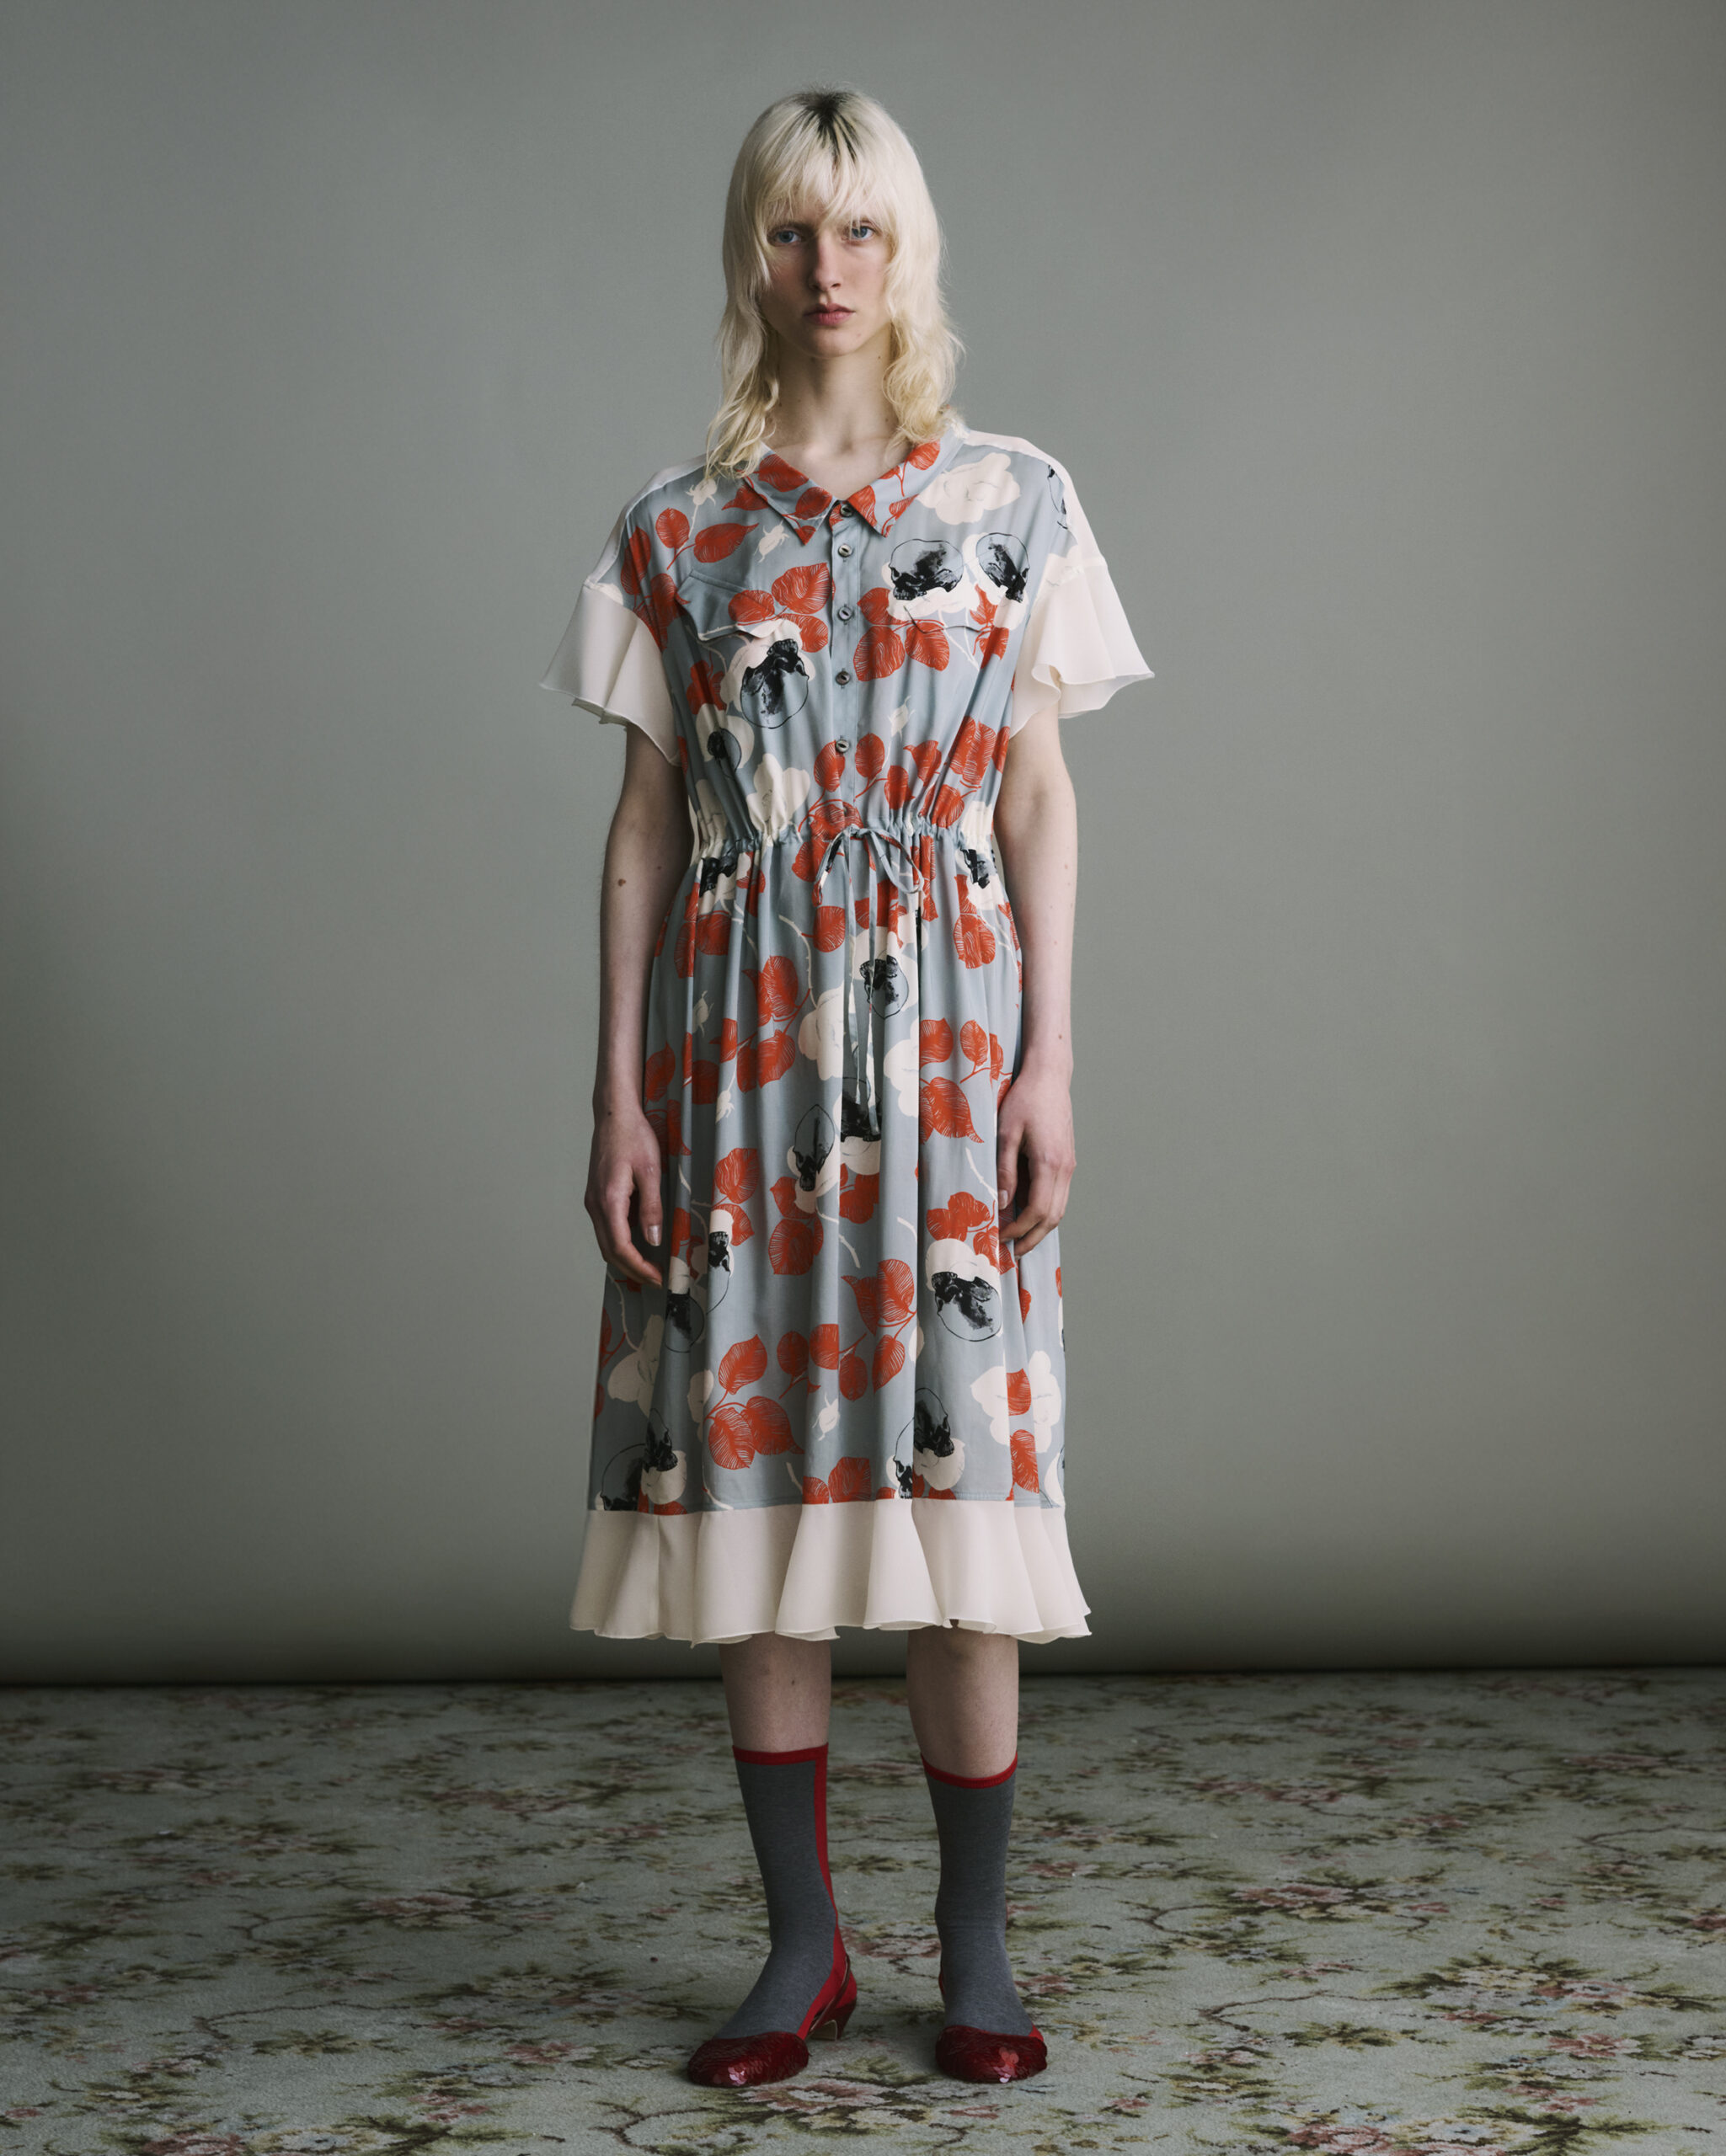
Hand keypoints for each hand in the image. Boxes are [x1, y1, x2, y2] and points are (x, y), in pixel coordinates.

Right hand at [586, 1103, 664, 1287]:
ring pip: (605, 1242)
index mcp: (609, 1201)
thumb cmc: (633, 1137)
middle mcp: (595, 1205)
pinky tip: (638, 1242)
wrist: (614, 1115)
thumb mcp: (651, 1171)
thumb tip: (652, 1239)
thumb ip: (651, 1207)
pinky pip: (606, 1228)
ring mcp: (592, 1201)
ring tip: (649, 1265)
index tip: (657, 1276)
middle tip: (655, 1278)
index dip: (639, 1267)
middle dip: (632, 1269)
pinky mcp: (595, 1196)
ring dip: (625, 1258)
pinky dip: (620, 1242)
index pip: (620, 1248)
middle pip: (609, 1251)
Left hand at [996, 1064, 1075, 1258]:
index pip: (1038, 1211)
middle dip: (1033, 1237)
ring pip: (1060, 1208)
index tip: (1000, 1237)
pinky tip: (1029, 1214)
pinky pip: (1060, 1195)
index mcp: (1050, 1163)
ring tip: (1019, 1238)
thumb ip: (1005, 1169)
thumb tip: (1004, 1203)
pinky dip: (1046, 1211)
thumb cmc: (1025, 1100)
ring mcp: (1069, 1165)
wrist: (1050, 1077)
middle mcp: (1065, 1168)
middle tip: (1012, 1251)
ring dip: (1041, 1227)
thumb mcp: (1006, 1133)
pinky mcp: (1068, 1160)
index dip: (1019, 1230)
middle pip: (1053, 1217)